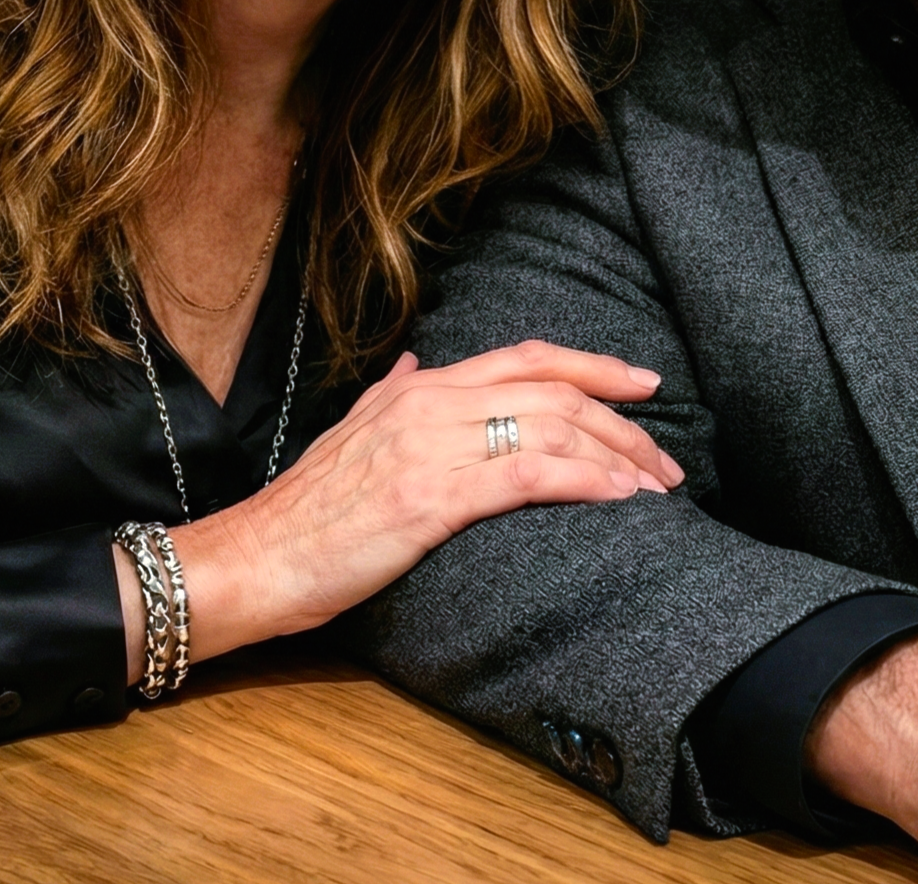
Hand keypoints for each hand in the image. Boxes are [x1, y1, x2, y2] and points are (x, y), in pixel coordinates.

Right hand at [116, 340, 681, 677]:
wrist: (250, 560)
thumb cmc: (304, 510)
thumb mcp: (350, 430)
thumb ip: (390, 391)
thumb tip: (415, 358)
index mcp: (418, 385)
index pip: (527, 357)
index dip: (594, 364)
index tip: (645, 385)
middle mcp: (431, 400)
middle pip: (554, 389)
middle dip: (623, 420)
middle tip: (668, 457)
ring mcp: (432, 446)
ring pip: (551, 426)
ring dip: (617, 454)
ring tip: (656, 487)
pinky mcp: (430, 498)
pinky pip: (526, 474)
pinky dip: (583, 479)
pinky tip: (617, 496)